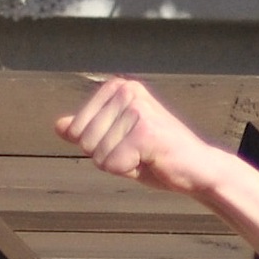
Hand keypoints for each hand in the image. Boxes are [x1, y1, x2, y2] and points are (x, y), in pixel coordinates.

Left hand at [57, 78, 226, 197]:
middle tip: (140, 152)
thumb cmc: (158, 155)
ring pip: (97, 155)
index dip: (99, 148)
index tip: (129, 144)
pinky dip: (130, 171)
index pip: (75, 129)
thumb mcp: (117, 140)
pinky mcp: (145, 131)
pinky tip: (153, 161)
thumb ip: (89, 131)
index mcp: (118, 87)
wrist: (199, 169)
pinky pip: (112, 164)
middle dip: (108, 157)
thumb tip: (59, 126)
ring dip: (121, 165)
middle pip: (83, 141)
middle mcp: (127, 91)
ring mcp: (137, 109)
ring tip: (147, 156)